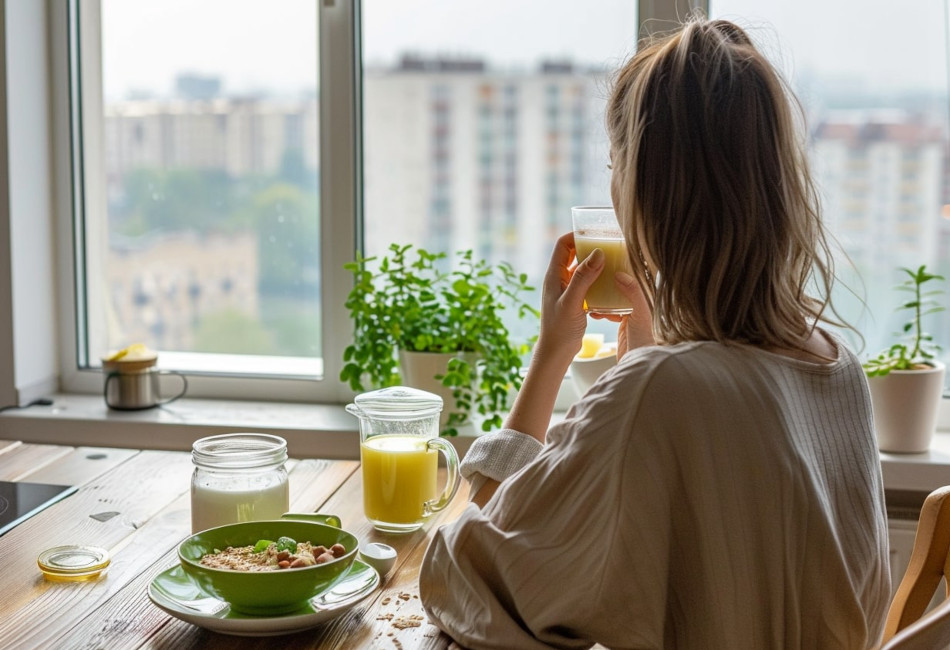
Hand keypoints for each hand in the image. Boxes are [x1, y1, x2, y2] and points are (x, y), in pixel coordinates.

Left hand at [534, 232, 604, 365]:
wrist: (556, 353)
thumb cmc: (559, 329)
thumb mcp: (572, 301)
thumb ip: (584, 277)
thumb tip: (598, 253)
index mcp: (554, 275)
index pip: (563, 245)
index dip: (577, 235)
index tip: (595, 232)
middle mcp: (559, 279)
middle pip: (575, 254)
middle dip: (591, 249)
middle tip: (611, 246)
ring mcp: (568, 290)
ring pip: (584, 270)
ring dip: (597, 266)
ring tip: (615, 263)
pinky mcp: (576, 300)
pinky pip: (589, 284)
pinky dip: (599, 282)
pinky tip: (611, 286)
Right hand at [590, 270, 654, 356]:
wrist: (638, 363)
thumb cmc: (643, 339)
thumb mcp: (640, 313)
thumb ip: (633, 292)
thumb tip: (620, 274)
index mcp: (646, 299)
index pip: (633, 279)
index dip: (622, 270)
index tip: (609, 263)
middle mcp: (639, 305)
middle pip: (622, 287)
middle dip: (609, 282)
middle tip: (597, 276)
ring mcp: (630, 314)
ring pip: (614, 299)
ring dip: (603, 297)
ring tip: (592, 294)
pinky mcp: (622, 324)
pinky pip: (609, 311)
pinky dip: (601, 310)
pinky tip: (593, 312)